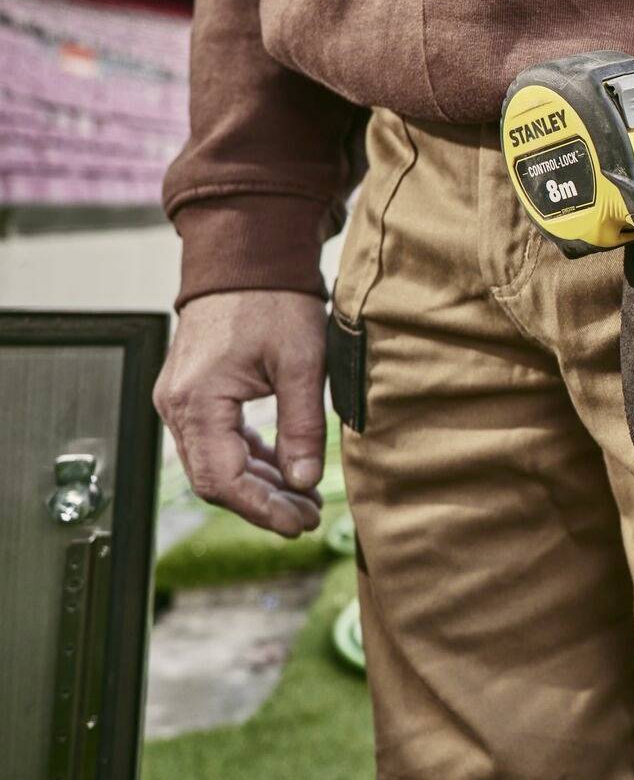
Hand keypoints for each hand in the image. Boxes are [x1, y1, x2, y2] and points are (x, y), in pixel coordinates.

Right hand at [154, 290, 328, 535]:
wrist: (246, 256)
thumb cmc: (272, 299)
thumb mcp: (302, 363)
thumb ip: (303, 425)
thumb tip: (304, 480)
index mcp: (197, 401)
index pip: (222, 480)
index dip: (261, 509)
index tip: (299, 523)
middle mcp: (177, 405)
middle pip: (214, 479)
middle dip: (263, 504)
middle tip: (309, 518)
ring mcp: (182, 400)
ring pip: (216, 463)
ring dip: (259, 485)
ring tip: (306, 499)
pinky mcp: (195, 394)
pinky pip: (217, 441)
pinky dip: (250, 460)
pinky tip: (284, 470)